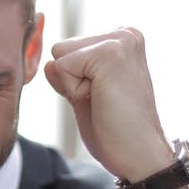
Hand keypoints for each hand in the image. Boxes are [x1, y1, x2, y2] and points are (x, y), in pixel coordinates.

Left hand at [45, 27, 188, 188]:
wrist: (139, 155)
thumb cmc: (117, 130)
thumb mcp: (85, 96)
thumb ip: (68, 76)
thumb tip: (48, 63)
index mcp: (123, 39)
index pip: (68, 49)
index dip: (75, 79)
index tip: (104, 96)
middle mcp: (125, 33)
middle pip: (61, 49)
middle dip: (73, 79)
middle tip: (104, 100)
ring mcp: (120, 41)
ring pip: (60, 56)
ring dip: (74, 84)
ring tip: (105, 99)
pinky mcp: (110, 53)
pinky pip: (62, 66)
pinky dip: (74, 90)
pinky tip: (103, 100)